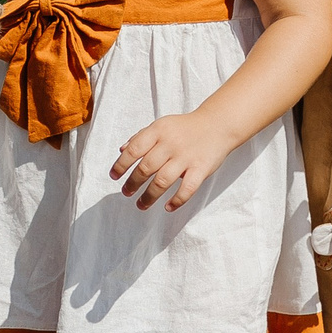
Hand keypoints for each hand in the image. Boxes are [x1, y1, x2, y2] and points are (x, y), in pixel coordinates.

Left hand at [111, 110, 241, 210]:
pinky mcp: (201, 169)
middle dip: (133, 183)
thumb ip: (141, 137)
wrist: (217, 125)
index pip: (134, 150)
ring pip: (162, 181)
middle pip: (146, 168)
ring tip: (141, 204)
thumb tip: (121, 151)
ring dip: (149, 196)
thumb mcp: (161, 125)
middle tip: (126, 192)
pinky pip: (187, 189)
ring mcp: (186, 157)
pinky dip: (177, 201)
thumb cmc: (184, 128)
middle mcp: (171, 144)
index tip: (114, 176)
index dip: (121, 165)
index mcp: (158, 131)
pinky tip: (168, 207)